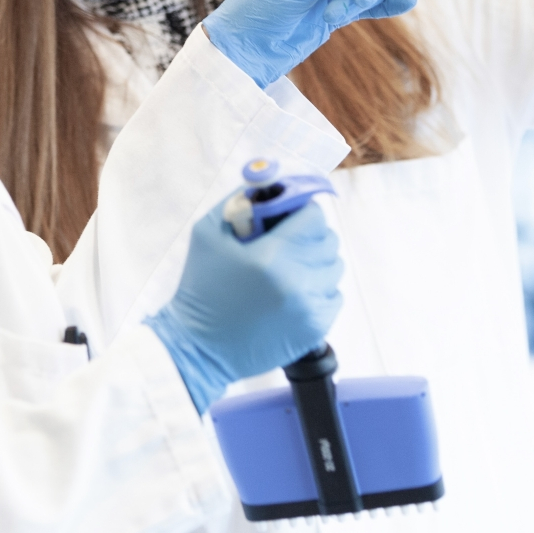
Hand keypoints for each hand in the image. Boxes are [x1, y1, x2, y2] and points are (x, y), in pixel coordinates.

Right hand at [146, 197, 343, 412]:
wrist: (199, 347)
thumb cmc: (201, 288)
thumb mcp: (208, 232)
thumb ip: (240, 201)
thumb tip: (272, 185)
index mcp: (271, 256)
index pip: (314, 218)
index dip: (302, 211)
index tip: (290, 216)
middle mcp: (296, 282)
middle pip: (328, 240)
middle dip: (309, 235)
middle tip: (287, 242)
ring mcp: (309, 309)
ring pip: (334, 268)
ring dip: (315, 262)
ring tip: (288, 268)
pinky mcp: (314, 330)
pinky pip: (334, 296)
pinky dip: (318, 289)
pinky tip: (293, 292)